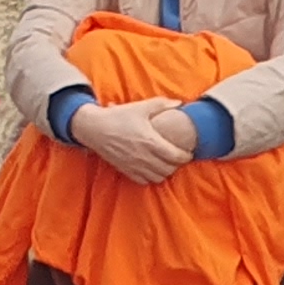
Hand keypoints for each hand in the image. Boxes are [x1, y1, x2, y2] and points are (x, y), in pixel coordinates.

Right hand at [75, 100, 193, 181]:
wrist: (94, 128)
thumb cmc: (119, 116)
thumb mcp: (141, 107)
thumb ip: (161, 105)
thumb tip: (179, 103)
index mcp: (151, 142)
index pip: (176, 156)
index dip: (186, 156)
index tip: (188, 152)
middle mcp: (144, 157)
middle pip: (169, 169)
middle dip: (177, 165)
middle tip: (178, 158)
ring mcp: (135, 166)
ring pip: (158, 177)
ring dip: (165, 172)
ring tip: (166, 164)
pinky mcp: (126, 170)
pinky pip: (144, 181)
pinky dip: (151, 177)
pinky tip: (152, 169)